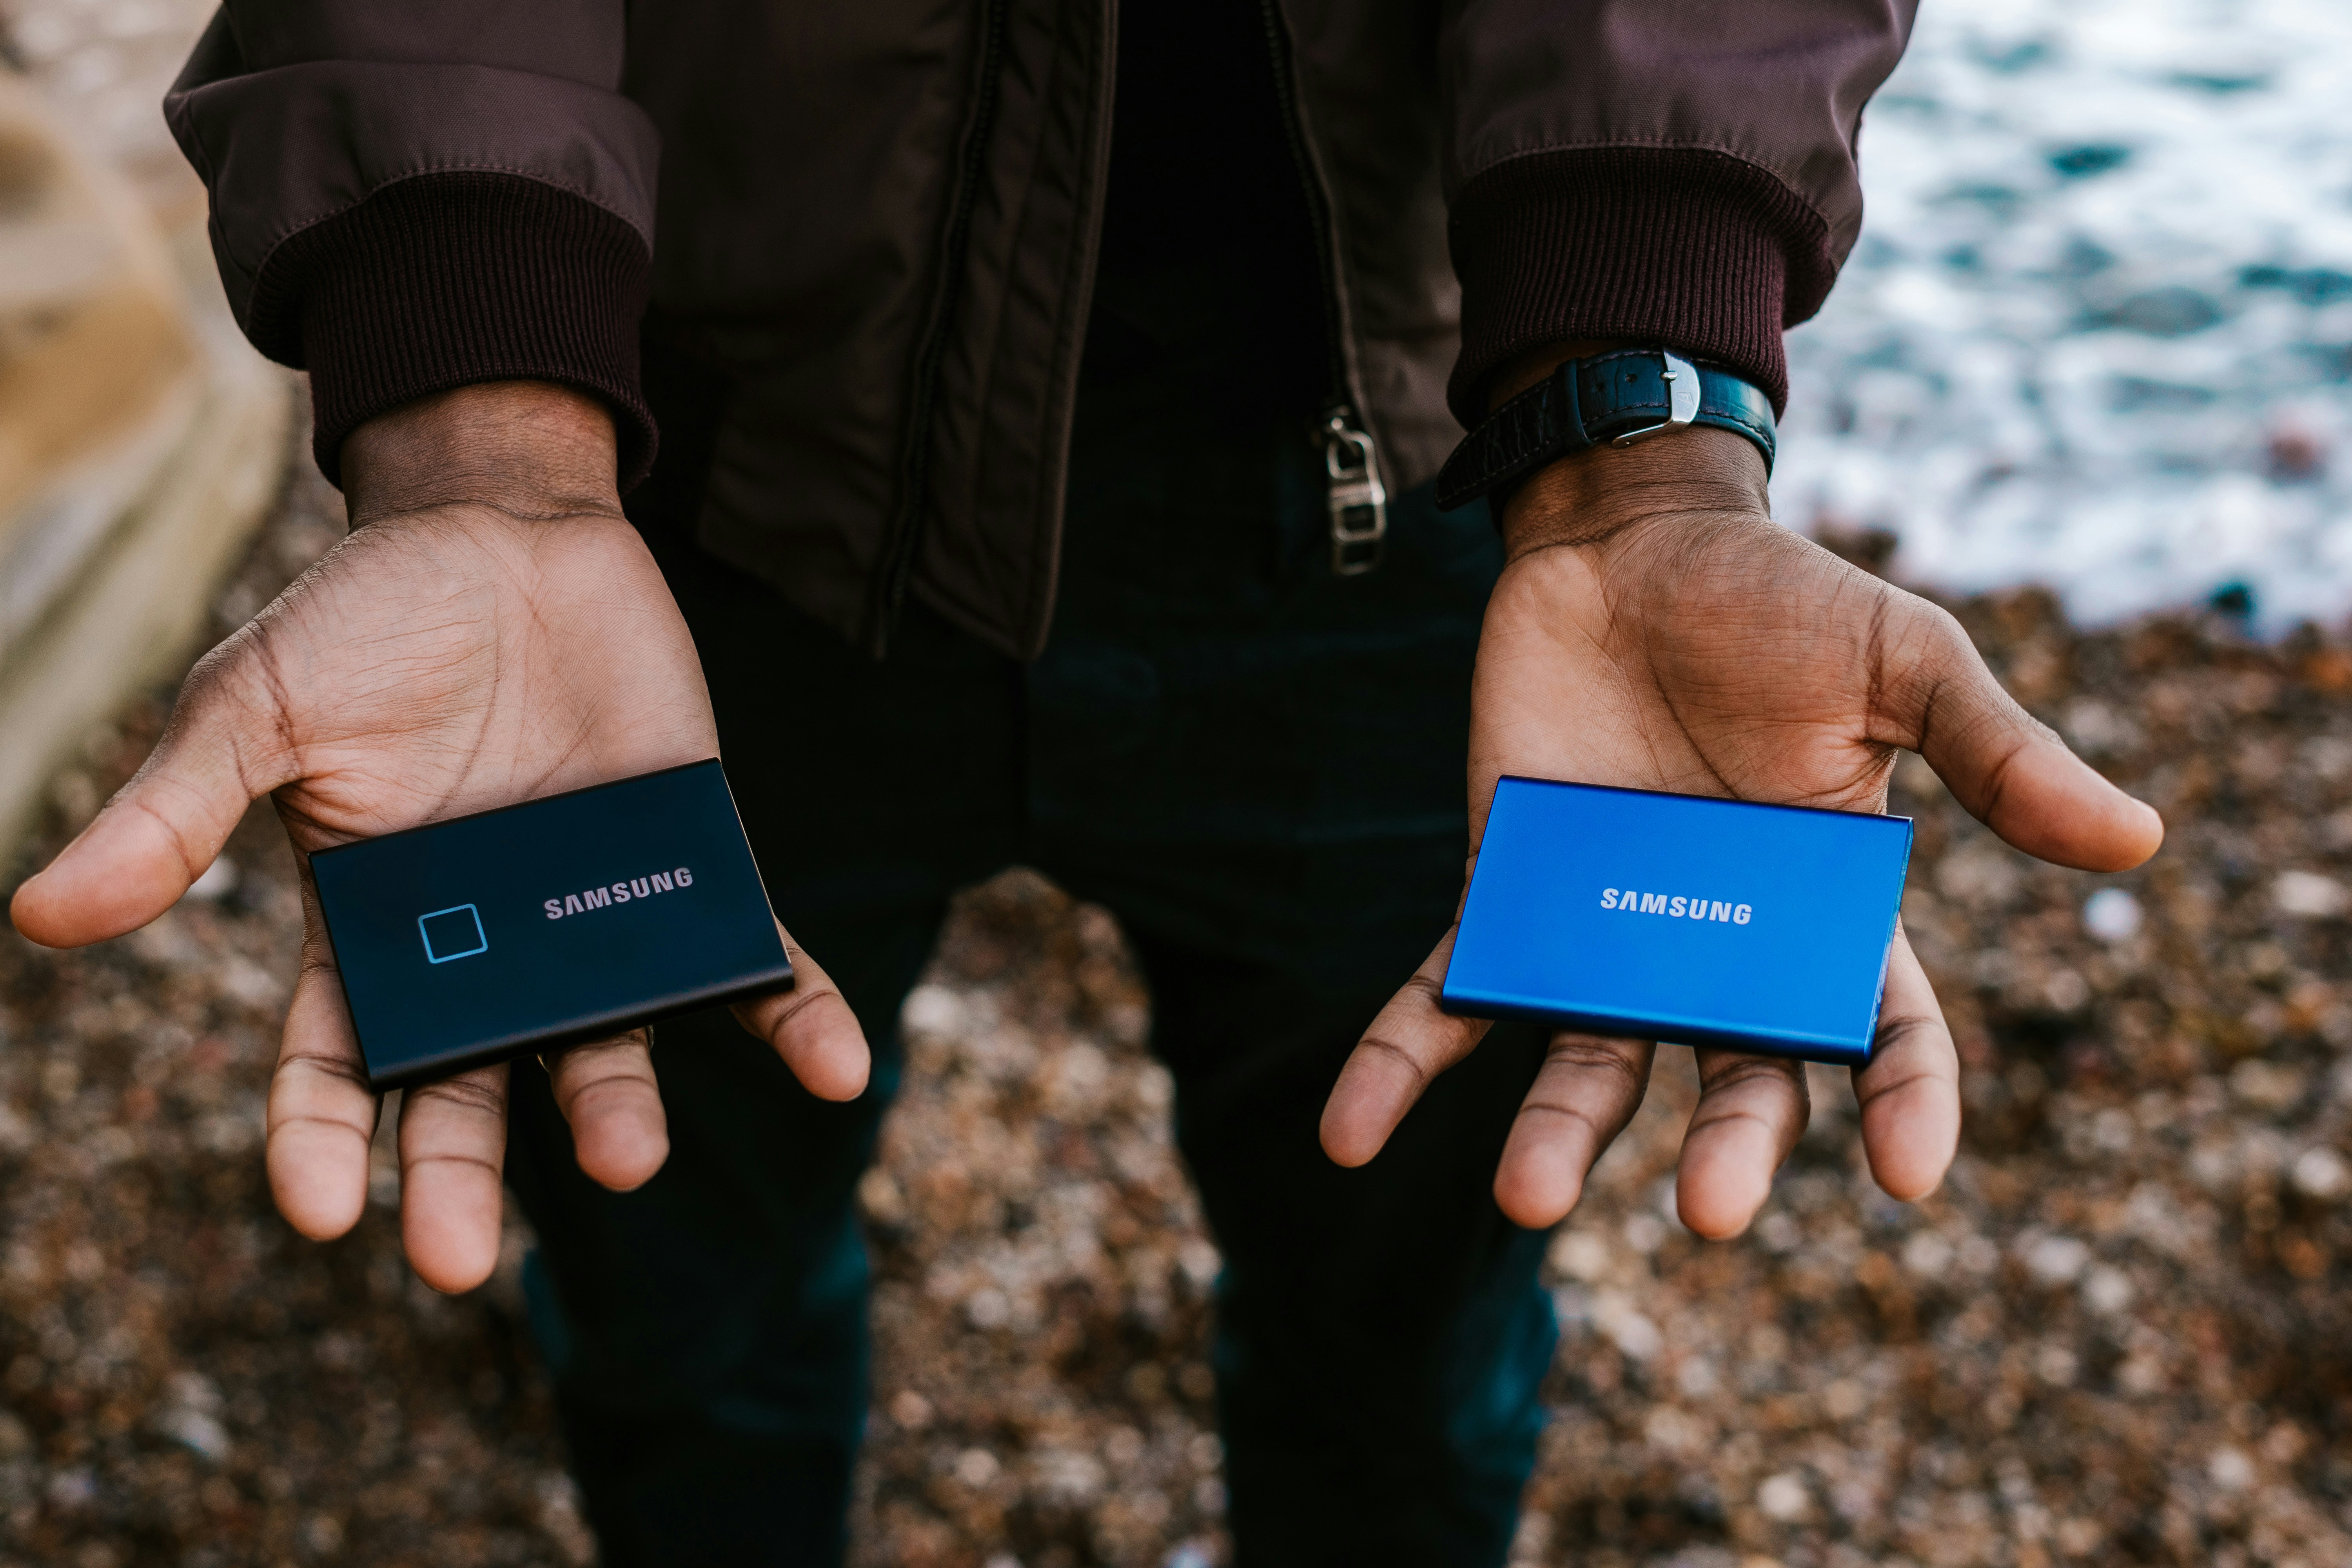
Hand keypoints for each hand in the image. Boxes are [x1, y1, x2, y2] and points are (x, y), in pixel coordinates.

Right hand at [9, 382, 868, 1290]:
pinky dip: (798, 1015)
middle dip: (460, 1177)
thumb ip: (173, 815)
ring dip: (617, 1107)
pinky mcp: (687, 871)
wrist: (500, 534)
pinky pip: (750, 962)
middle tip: (457, 1261)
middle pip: (468, 1091)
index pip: (336, 1065)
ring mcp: (589, 919)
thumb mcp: (251, 706)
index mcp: (373, 931)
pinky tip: (842, 1067)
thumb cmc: (366, 621)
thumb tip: (41, 915)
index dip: (324, 1140)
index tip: (323, 1209)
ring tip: (622, 1159)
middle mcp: (485, 949)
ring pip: (605, 1042)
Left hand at [1320, 424, 2161, 1236]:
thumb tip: (2137, 835)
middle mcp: (1714, 945)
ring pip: (1587, 1058)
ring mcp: (1606, 933)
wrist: (1626, 540)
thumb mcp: (1903, 659)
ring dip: (1555, 1133)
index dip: (1903, 1102)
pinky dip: (1399, 1062)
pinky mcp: (1506, 898)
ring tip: (1527, 1194)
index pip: (1876, 1031)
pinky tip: (1346, 1134)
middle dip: (1729, 1146)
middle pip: (1729, 1074)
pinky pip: (1448, 995)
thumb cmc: (1775, 599)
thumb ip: (1994, 752)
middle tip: (1712, 1212)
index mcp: (1823, 910)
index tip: (1913, 1173)